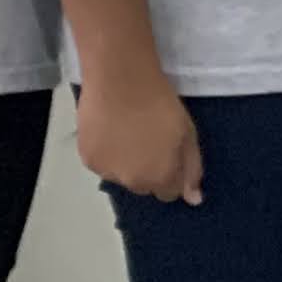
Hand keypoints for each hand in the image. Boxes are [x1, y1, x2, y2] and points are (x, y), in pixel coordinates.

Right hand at [79, 70, 202, 204]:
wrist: (121, 81)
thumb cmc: (161, 104)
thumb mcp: (188, 134)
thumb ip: (192, 169)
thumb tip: (193, 200)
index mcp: (161, 178)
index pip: (169, 193)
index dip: (171, 173)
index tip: (167, 152)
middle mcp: (133, 183)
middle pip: (145, 186)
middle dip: (148, 170)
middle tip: (147, 139)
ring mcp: (107, 172)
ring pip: (121, 176)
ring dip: (125, 163)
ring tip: (126, 132)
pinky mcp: (87, 159)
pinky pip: (102, 164)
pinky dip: (106, 153)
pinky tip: (109, 130)